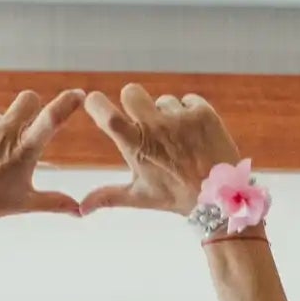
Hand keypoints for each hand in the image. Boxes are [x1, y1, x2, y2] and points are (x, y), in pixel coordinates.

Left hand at [0, 93, 86, 223]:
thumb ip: (55, 202)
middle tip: (18, 127)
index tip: (78, 94)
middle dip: (28, 106)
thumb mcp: (25, 202)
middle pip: (27, 99)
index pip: (51, 121)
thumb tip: (80, 210)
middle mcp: (3, 133)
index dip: (66, 104)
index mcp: (23, 152)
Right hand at [82, 88, 241, 217]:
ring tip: (181, 145)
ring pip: (163, 101)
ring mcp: (180, 118)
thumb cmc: (176, 197)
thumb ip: (108, 196)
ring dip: (169, 117)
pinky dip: (191, 116)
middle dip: (136, 104)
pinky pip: (188, 101)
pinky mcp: (202, 112)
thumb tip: (80, 209)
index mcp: (135, 145)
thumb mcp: (141, 196)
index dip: (97, 104)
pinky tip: (197, 139)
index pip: (103, 110)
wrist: (219, 199)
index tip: (97, 106)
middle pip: (131, 91)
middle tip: (149, 126)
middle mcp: (155, 127)